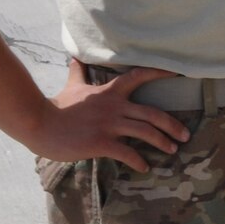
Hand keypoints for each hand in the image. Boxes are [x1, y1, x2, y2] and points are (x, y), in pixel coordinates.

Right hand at [24, 59, 189, 171]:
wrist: (39, 123)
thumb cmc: (57, 107)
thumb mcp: (72, 86)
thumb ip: (78, 72)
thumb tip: (76, 56)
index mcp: (109, 92)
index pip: (138, 77)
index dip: (160, 74)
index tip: (179, 74)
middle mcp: (114, 107)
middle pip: (152, 113)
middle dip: (172, 125)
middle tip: (185, 135)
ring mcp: (108, 124)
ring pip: (145, 132)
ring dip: (162, 142)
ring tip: (172, 150)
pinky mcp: (101, 142)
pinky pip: (127, 153)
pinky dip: (139, 161)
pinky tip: (144, 167)